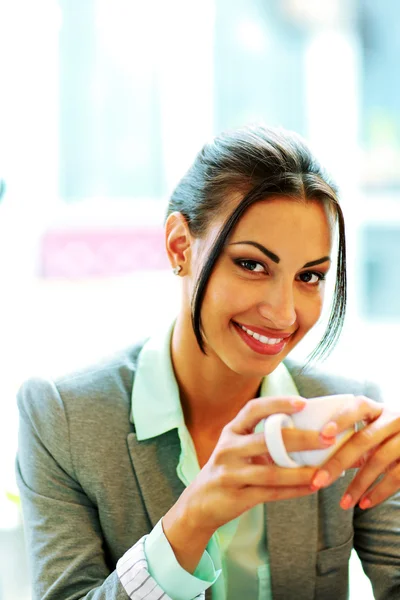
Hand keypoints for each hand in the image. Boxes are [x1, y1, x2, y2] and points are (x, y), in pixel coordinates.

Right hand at [163, 395, 335, 571]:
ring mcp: (230, 474)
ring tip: (325, 471)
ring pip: (271, 472)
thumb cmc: (229, 469)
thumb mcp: (237, 448)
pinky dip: (294, 490)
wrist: (200, 503)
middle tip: (326, 438)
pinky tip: (312, 487)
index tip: (303, 402)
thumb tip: (307, 430)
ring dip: (301, 472)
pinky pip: (271, 493)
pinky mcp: (236, 497)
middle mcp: (228, 449)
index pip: (253, 409)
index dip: (277, 403)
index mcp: (231, 431)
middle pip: (267, 440)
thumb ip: (263, 439)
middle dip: (301, 438)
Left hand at [310, 395, 399, 509]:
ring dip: (358, 484)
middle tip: (318, 481)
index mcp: (377, 408)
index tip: (323, 435)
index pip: (359, 406)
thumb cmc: (384, 436)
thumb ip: (350, 433)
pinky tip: (364, 504)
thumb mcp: (372, 427)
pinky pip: (395, 477)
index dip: (341, 419)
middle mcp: (394, 419)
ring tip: (343, 503)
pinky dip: (378, 493)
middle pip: (363, 440)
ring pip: (378, 461)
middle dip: (338, 462)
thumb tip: (312, 448)